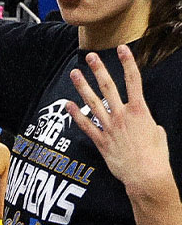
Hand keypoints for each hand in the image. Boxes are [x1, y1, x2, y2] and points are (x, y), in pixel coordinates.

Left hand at [67, 46, 172, 189]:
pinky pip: (85, 125)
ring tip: (74, 73)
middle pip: (109, 87)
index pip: (134, 81)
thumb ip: (147, 122)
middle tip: (91, 56)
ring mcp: (110, 127)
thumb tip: (144, 121)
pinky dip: (75, 114)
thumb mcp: (157, 132)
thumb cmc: (156, 155)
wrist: (146, 175)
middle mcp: (123, 116)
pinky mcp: (100, 141)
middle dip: (99, 70)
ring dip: (82, 87)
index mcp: (140, 111)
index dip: (128, 63)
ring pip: (93, 102)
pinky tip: (67, 104)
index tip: (123, 49)